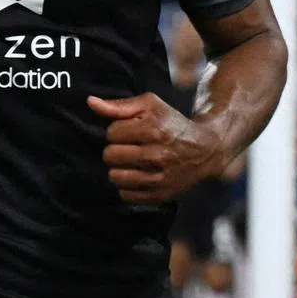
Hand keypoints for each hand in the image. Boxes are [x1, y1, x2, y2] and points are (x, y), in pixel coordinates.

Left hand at [88, 91, 224, 204]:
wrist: (205, 150)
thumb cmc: (172, 124)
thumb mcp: (150, 106)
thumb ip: (118, 105)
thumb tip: (90, 102)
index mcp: (154, 130)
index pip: (112, 133)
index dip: (116, 131)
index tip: (128, 132)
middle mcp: (158, 155)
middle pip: (110, 155)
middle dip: (114, 150)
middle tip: (128, 148)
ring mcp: (161, 177)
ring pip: (116, 177)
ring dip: (118, 169)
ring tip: (130, 162)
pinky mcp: (162, 194)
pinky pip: (127, 195)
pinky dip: (127, 187)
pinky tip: (137, 175)